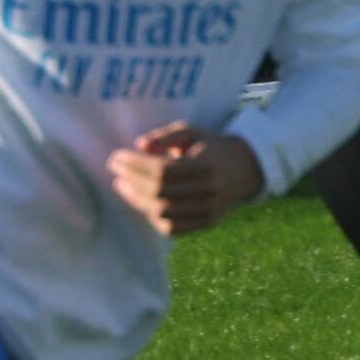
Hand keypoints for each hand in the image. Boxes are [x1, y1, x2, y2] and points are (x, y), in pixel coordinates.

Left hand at [103, 122, 267, 237]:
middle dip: (132, 180)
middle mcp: (211, 189)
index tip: (117, 157)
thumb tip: (140, 145)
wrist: (243, 170)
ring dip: (136, 200)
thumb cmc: (209, 147)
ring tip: (122, 186)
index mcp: (207, 164)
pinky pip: (173, 228)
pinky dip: (152, 217)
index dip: (136, 165)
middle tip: (116, 170)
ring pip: (164, 212)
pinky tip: (140, 203)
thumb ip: (165, 135)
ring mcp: (210, 209)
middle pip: (161, 191)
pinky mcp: (207, 223)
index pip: (164, 169)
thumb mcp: (191, 132)